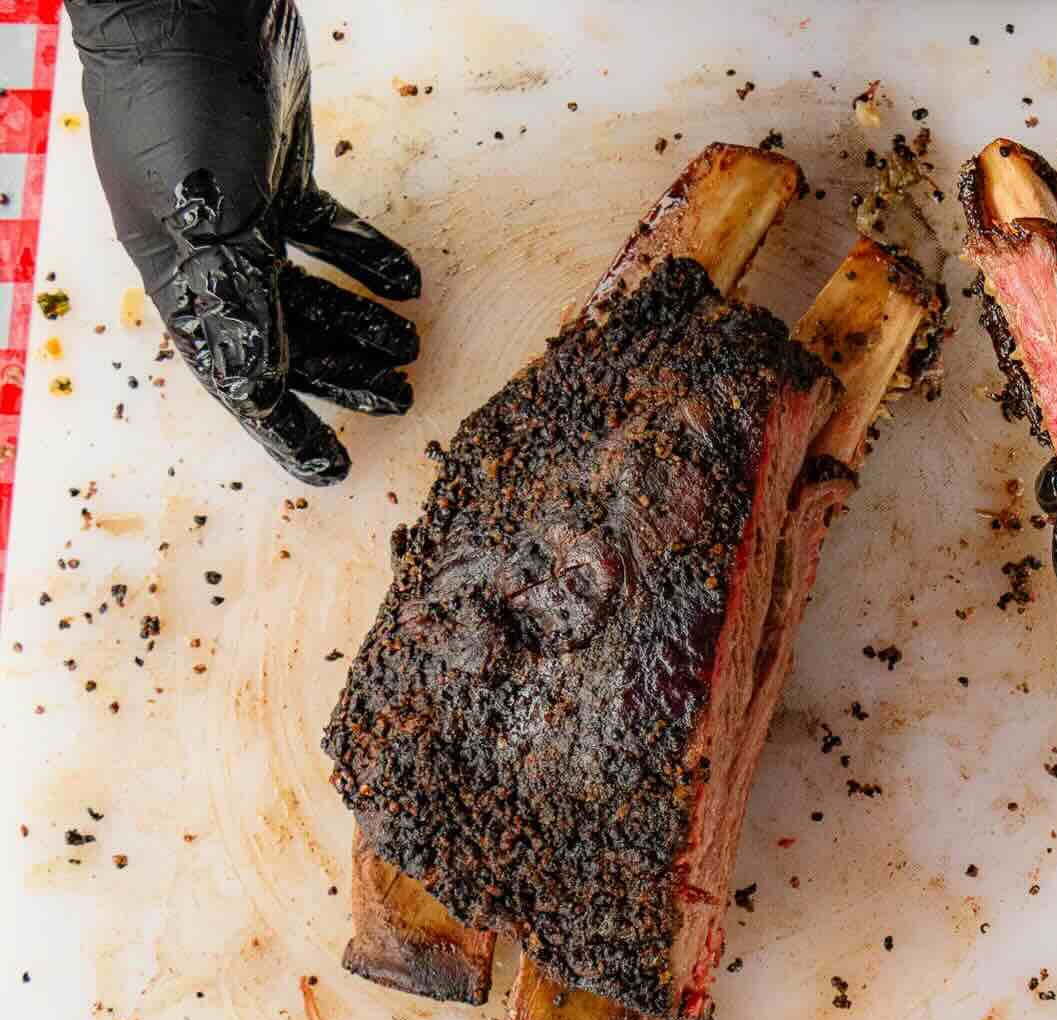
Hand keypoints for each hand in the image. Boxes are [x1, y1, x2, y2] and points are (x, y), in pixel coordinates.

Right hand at [67, 0, 420, 484]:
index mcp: (179, 277)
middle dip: (341, 378)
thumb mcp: (209, 212)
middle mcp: (208, 254)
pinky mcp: (279, 173)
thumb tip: (260, 381)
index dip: (288, 430)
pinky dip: (366, 261)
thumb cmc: (185, 105)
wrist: (189, 4)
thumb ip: (235, 297)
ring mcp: (244, 212)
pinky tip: (408, 283)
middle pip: (281, 340)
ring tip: (413, 351)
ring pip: (308, 291)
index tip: (335, 472)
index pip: (238, 378)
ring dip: (360, 324)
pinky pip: (327, 235)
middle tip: (402, 403)